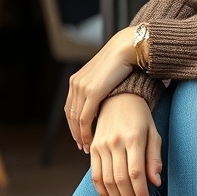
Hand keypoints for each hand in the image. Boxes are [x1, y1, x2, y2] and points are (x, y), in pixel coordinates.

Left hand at [65, 27, 135, 151]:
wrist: (126, 48)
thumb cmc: (121, 63)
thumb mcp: (104, 77)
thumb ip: (98, 89)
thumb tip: (101, 104)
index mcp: (76, 80)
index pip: (70, 108)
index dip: (73, 125)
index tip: (79, 137)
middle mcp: (75, 84)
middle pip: (71, 115)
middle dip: (75, 133)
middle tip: (82, 147)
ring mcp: (82, 87)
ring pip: (76, 119)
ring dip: (80, 135)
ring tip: (87, 147)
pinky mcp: (92, 91)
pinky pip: (85, 118)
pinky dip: (86, 131)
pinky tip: (91, 139)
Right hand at [90, 93, 161, 195]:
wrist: (118, 97)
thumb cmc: (141, 117)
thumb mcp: (154, 133)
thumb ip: (154, 158)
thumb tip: (155, 182)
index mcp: (134, 138)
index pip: (136, 173)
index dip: (141, 193)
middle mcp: (115, 142)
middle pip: (120, 180)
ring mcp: (101, 145)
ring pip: (107, 180)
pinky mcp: (93, 147)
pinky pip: (95, 174)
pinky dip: (101, 190)